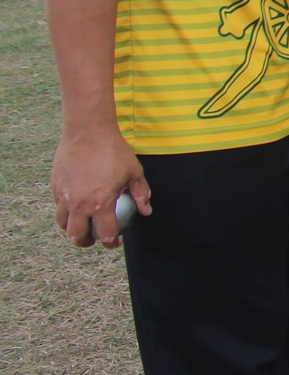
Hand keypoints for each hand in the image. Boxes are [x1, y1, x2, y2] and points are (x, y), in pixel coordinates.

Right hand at [52, 125, 148, 247]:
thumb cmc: (114, 151)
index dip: (110, 243)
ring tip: (80, 227)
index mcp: (100, 203)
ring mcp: (64, 196)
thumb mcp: (134, 172)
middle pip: (76, 235)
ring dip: (71, 229)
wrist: (88, 131)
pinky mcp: (55, 186)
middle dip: (85, 242)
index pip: (105, 234)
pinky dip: (65, 210)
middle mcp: (79, 204)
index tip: (114, 242)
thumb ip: (141, 194)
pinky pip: (57, 205)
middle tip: (93, 240)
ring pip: (62, 223)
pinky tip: (75, 205)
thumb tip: (146, 211)